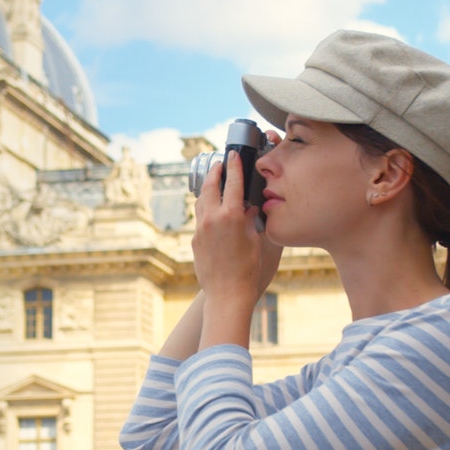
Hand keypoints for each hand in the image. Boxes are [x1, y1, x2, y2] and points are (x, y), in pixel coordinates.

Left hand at [192, 143, 282, 328]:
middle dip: (215, 172)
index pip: (232, 183)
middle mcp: (212, 218)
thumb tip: (248, 207)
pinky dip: (205, 207)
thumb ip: (249, 219)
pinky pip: (199, 217)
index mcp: (231, 215)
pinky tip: (211, 208)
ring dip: (206, 188)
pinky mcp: (194, 240)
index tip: (233, 155)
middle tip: (219, 163)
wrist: (227, 293)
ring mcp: (200, 229)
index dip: (234, 166)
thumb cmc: (247, 270)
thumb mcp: (254, 240)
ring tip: (213, 182)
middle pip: (210, 186)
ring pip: (200, 200)